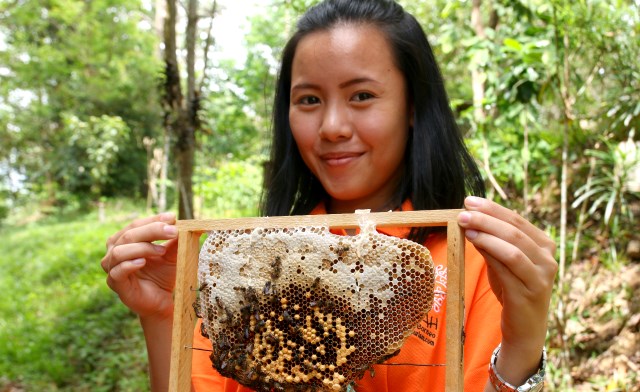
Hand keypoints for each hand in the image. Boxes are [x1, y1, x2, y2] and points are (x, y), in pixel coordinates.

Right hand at [101, 213, 178, 320]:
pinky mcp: (115, 284)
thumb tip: (187, 225)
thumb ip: (175, 241)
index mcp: (125, 240)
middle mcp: (114, 251)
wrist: (160, 301)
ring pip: (120, 251)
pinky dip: (129, 265)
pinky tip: (142, 262)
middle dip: (152, 230)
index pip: (136, 225)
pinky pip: (117, 271)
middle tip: (173, 231)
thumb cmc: (162, 275)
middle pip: (129, 235)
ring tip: (161, 250)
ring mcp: (112, 268)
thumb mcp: (171, 255)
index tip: (172, 218)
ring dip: (143, 248)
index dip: (153, 220)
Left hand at [457, 196, 557, 384]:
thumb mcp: (502, 262)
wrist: (524, 328)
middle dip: (487, 217)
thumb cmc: (512, 289)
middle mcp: (548, 258)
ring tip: (466, 225)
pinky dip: (490, 250)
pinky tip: (474, 242)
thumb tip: (471, 217)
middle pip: (515, 230)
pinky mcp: (530, 291)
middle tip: (463, 211)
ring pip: (513, 245)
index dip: (493, 208)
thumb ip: (493, 241)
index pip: (517, 219)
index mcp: (544, 245)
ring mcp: (542, 275)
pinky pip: (509, 265)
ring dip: (487, 232)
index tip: (470, 200)